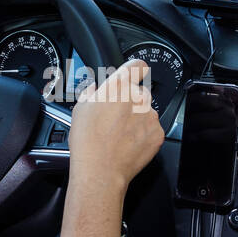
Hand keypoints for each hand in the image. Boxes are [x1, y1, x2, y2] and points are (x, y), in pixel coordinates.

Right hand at [68, 59, 163, 191]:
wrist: (100, 171)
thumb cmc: (88, 142)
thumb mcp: (79, 109)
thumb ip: (90, 92)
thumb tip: (94, 89)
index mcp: (119, 86)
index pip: (137, 66)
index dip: (135, 69)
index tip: (135, 73)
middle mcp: (138, 97)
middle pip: (140, 92)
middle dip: (130, 102)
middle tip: (116, 118)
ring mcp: (150, 116)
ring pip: (146, 112)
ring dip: (137, 119)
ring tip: (120, 135)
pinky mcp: (158, 133)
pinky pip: (152, 129)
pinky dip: (143, 134)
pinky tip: (129, 143)